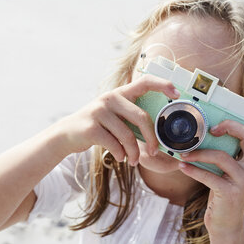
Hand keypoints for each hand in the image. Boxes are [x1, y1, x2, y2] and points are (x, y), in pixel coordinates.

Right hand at [58, 75, 180, 165]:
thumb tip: (159, 137)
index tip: (177, 94)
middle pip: (141, 117)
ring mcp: (99, 111)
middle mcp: (110, 98)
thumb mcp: (114, 117)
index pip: (144, 82)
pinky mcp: (91, 127)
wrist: (66, 135)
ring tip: (133, 161)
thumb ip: (132, 119)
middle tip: (154, 151)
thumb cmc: (98, 127)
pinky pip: (114, 144)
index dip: (163, 85)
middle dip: (151, 138)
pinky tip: (120, 158)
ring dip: (134, 152)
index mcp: (120, 94)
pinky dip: (120, 154)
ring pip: (128, 135)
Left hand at [178, 98, 243, 236]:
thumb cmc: (221, 194)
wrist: (225, 225)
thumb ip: (223, 155)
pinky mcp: (231, 193)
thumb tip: (205, 134)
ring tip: (184, 154)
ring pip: (222, 157)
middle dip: (230, 126)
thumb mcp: (226, 172)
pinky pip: (210, 176)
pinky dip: (193, 170)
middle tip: (212, 129)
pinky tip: (182, 166)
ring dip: (200, 153)